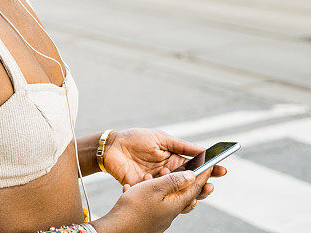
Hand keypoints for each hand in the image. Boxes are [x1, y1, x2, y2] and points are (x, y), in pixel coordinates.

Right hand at [93, 170, 210, 232]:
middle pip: (184, 193)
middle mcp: (171, 211)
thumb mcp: (155, 189)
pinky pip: (154, 202)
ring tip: (152, 175)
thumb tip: (192, 176)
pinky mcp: (150, 217)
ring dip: (163, 184)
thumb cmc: (134, 208)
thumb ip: (174, 181)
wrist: (117, 228)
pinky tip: (137, 188)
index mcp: (176, 203)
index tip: (209, 166)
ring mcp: (160, 216)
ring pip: (167, 196)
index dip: (202, 175)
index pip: (194, 187)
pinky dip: (150, 191)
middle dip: (185, 180)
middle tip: (189, 170)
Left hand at [102, 128, 225, 202]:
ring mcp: (158, 183)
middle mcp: (169, 174)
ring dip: (184, 192)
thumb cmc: (135, 139)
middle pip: (191, 185)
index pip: (197, 168)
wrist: (111, 147)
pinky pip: (157, 196)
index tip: (222, 171)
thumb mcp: (160, 139)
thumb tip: (204, 150)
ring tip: (185, 185)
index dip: (211, 170)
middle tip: (209, 185)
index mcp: (175, 160)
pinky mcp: (146, 189)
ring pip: (177, 194)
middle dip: (202, 187)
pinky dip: (161, 193)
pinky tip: (162, 185)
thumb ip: (181, 146)